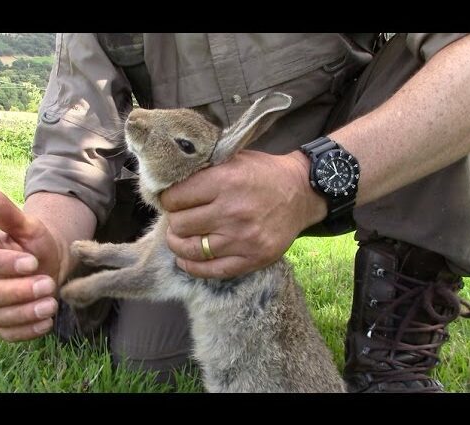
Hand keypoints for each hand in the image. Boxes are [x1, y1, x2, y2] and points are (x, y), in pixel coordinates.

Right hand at [0, 191, 62, 340]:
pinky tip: (46, 323)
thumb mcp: (28, 227)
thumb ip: (10, 216)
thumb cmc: (35, 244)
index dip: (5, 264)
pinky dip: (26, 331)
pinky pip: (7, 333)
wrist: (48, 264)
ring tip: (52, 304)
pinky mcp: (0, 324)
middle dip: (19, 291)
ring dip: (25, 313)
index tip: (33, 262)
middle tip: (48, 284)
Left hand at [161, 150, 326, 278]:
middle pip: (180, 224)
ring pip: (190, 249)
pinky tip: (186, 259)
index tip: (171, 200)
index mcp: (225, 181)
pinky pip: (211, 270)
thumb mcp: (233, 159)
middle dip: (174, 220)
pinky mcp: (252, 259)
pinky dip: (192, 266)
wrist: (302, 193)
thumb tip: (167, 182)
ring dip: (178, 244)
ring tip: (179, 237)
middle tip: (179, 217)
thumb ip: (203, 169)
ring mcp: (242, 239)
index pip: (175, 198)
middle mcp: (232, 211)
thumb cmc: (263, 173)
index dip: (168, 199)